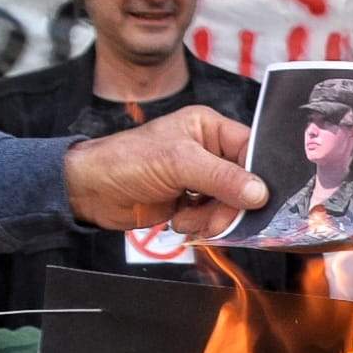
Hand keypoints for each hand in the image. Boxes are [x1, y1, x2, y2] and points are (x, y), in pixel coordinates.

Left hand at [62, 105, 268, 237]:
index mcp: (209, 128)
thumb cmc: (127, 162)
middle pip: (244, 181)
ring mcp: (201, 177)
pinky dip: (202, 224)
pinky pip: (215, 216)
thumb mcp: (178, 163)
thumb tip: (260, 193)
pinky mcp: (193, 200)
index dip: (256, 174)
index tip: (256, 198)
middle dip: (230, 204)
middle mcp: (209, 150)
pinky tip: (180, 220)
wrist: (91, 192)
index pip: (250, 148)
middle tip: (215, 219)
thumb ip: (222, 177)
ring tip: (187, 218)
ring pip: (231, 203)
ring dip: (213, 218)